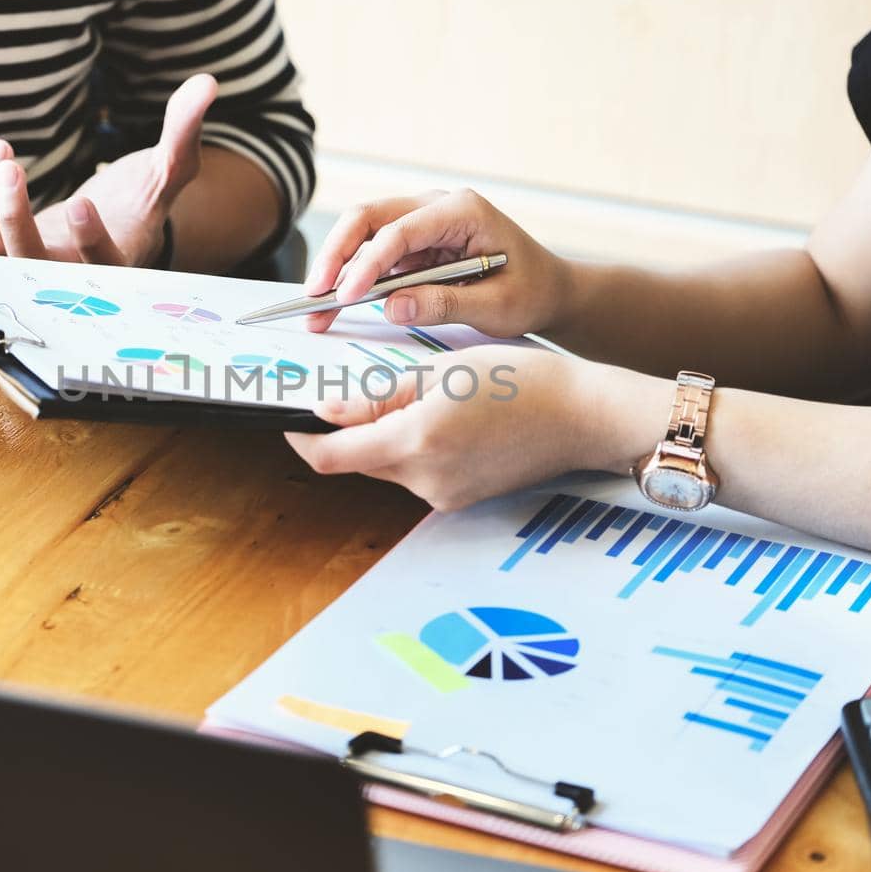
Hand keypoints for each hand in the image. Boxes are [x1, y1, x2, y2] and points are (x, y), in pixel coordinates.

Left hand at [0, 74, 218, 266]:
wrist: (112, 222)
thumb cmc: (144, 198)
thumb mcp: (168, 168)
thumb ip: (183, 133)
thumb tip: (206, 84)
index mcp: (116, 264)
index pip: (100, 265)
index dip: (90, 241)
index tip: (83, 199)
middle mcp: (68, 275)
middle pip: (28, 264)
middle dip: (12, 217)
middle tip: (10, 164)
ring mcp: (31, 264)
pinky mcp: (5, 247)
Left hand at [286, 346, 661, 510]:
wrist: (581, 417)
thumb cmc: (520, 379)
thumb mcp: (440, 371)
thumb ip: (376, 395)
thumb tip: (326, 411)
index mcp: (416, 441)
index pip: (331, 457)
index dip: (301, 440)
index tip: (289, 420)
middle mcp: (425, 479)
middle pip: (358, 462)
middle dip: (348, 432)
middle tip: (353, 394)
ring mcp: (443, 496)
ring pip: (387, 467)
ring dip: (385, 438)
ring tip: (420, 399)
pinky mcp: (460, 500)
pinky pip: (417, 474)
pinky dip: (414, 449)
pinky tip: (445, 420)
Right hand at [301, 188, 568, 337]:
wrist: (549, 290)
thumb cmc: (531, 292)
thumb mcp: (496, 305)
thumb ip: (444, 304)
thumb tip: (391, 306)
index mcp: (462, 211)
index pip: (400, 229)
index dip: (368, 263)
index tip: (347, 296)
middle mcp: (436, 206)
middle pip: (368, 217)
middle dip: (337, 255)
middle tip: (314, 294)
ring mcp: (421, 222)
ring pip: (362, 233)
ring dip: (337, 268)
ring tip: (316, 308)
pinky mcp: (412, 243)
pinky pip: (372, 254)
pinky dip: (351, 278)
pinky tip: (334, 304)